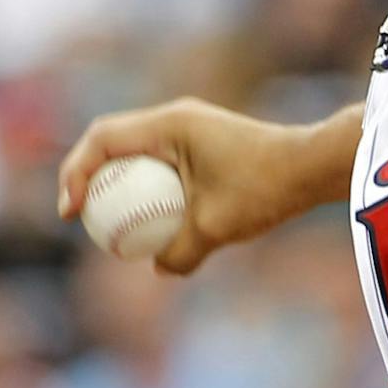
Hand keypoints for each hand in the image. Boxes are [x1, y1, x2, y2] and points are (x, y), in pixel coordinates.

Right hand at [56, 97, 330, 275]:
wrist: (316, 168)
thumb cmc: (267, 189)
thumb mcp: (217, 228)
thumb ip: (179, 253)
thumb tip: (157, 269)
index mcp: (170, 123)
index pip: (102, 140)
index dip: (76, 173)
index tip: (71, 212)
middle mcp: (176, 119)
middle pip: (111, 142)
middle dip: (88, 178)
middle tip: (79, 217)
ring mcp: (191, 130)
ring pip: (136, 154)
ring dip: (117, 184)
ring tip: (108, 224)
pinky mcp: (204, 146)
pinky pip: (161, 165)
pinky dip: (147, 189)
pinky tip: (150, 223)